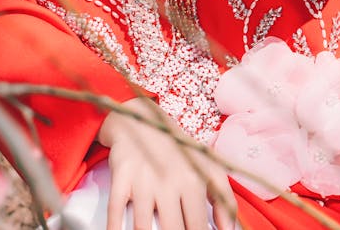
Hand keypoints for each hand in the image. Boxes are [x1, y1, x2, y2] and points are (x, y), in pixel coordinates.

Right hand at [97, 97, 235, 229]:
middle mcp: (168, 181)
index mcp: (192, 181)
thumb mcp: (207, 166)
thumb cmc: (177, 150)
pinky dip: (115, 228)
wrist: (141, 120)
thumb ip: (224, 198)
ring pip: (143, 228)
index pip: (197, 228)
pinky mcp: (121, 178)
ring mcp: (143, 181)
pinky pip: (115, 212)